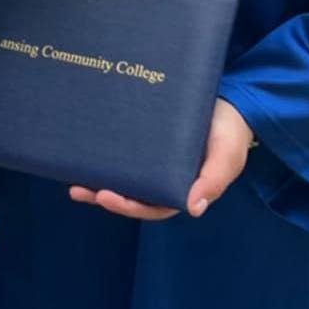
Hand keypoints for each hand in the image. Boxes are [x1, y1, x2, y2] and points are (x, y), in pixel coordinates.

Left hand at [69, 97, 253, 221]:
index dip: (128, 206)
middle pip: (133, 195)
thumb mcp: (226, 156)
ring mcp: (156, 160)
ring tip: (75, 180)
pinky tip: (87, 153)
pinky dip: (108, 156)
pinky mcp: (148, 140)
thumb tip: (193, 209)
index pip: (152, 206)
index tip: (105, 197)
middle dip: (105, 196)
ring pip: (125, 176)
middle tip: (80, 190)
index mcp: (183, 188)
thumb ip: (213, 181)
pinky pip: (126, 153)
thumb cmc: (230, 131)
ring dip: (100, 181)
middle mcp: (166, 178)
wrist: (232, 99)